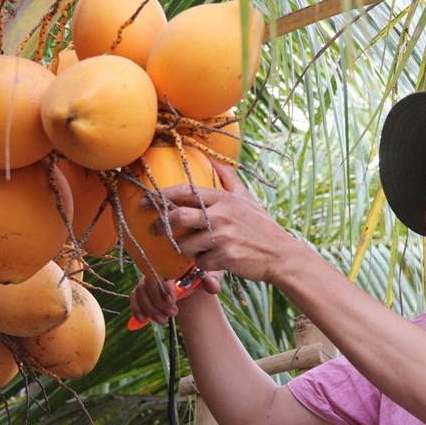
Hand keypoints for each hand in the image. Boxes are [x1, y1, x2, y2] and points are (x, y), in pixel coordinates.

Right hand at [129, 271, 223, 324]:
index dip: (165, 286)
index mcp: (174, 261)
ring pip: (141, 291)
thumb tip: (212, 286)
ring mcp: (149, 278)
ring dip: (151, 308)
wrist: (194, 281)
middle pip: (149, 283)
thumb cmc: (204, 274)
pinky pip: (134, 297)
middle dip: (159, 301)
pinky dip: (137, 308)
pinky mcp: (143, 289)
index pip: (163, 270)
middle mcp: (158, 267)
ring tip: (164, 320)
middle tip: (173, 313)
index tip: (173, 300)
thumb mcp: (212, 274)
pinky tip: (144, 320)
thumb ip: (212, 280)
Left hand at [143, 160, 306, 283]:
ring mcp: (222, 237)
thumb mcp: (247, 199)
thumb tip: (215, 160)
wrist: (281, 254)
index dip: (161, 196)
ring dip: (184, 249)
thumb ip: (229, 179)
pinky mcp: (225, 258)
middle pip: (178, 218)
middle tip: (152, 230)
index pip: (185, 193)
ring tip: (192, 248)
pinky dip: (203, 264)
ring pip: (185, 244)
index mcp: (223, 199)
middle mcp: (221, 216)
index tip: (144, 200)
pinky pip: (200, 262)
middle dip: (160, 225)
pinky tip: (214, 260)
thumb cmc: (261, 226)